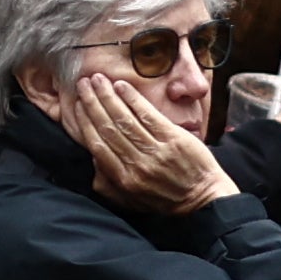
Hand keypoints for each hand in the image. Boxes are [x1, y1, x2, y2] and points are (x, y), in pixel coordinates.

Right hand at [58, 61, 226, 216]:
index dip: (84, 123)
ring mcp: (156, 151)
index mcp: (124, 179)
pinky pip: (148, 115)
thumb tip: (93, 160)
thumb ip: (108, 184)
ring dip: (108, 96)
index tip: (76, 105)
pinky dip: (133, 99)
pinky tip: (122, 86)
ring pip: (125, 119)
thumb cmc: (166, 198)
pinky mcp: (174, 139)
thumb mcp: (131, 200)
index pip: (97, 145)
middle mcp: (137, 164)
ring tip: (98, 79)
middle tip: (83, 84)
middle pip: (108, 128)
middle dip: (92, 103)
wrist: (204, 198)